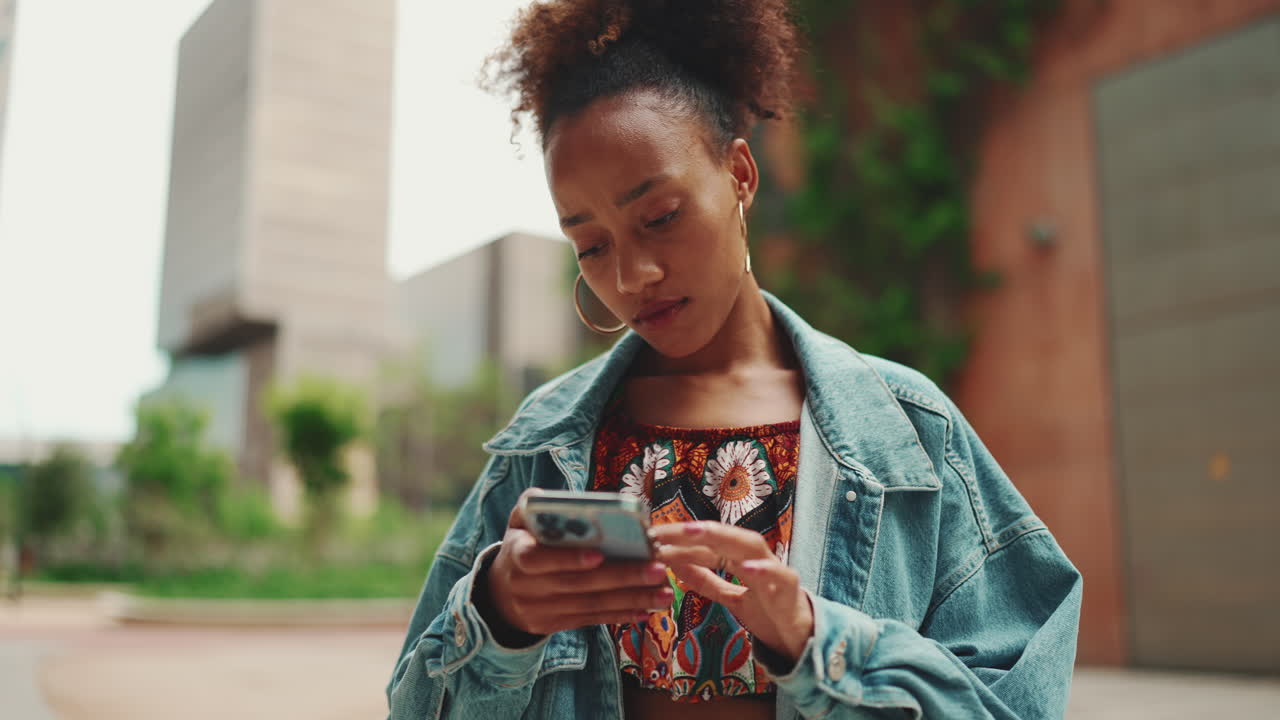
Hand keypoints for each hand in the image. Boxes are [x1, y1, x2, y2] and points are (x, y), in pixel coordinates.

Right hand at [478, 488, 672, 637]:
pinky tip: (647, 609)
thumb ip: (535, 505)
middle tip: (657, 567)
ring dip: (630, 599)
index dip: (568, 559)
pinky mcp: (556, 625)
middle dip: (620, 577)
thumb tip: (558, 498)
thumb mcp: (519, 521)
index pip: (538, 559)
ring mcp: (542, 610)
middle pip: (577, 584)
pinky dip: (620, 614)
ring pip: (590, 605)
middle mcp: (527, 586)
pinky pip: (591, 619)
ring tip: (664, 591)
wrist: (501, 592)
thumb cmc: (523, 543)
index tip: (599, 555)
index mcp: (517, 554)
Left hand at [649, 520, 813, 665]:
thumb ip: (706, 580)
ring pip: (750, 545)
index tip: (649, 538)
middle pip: (724, 536)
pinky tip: (746, 567)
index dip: (679, 540)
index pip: (706, 542)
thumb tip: (674, 564)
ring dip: (723, 537)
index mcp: (739, 558)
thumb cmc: (767, 611)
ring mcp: (775, 570)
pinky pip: (779, 575)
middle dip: (692, 531)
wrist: (802, 638)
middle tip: (661, 530)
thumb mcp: (730, 596)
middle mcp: (755, 557)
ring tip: (694, 532)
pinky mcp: (791, 589)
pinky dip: (764, 570)